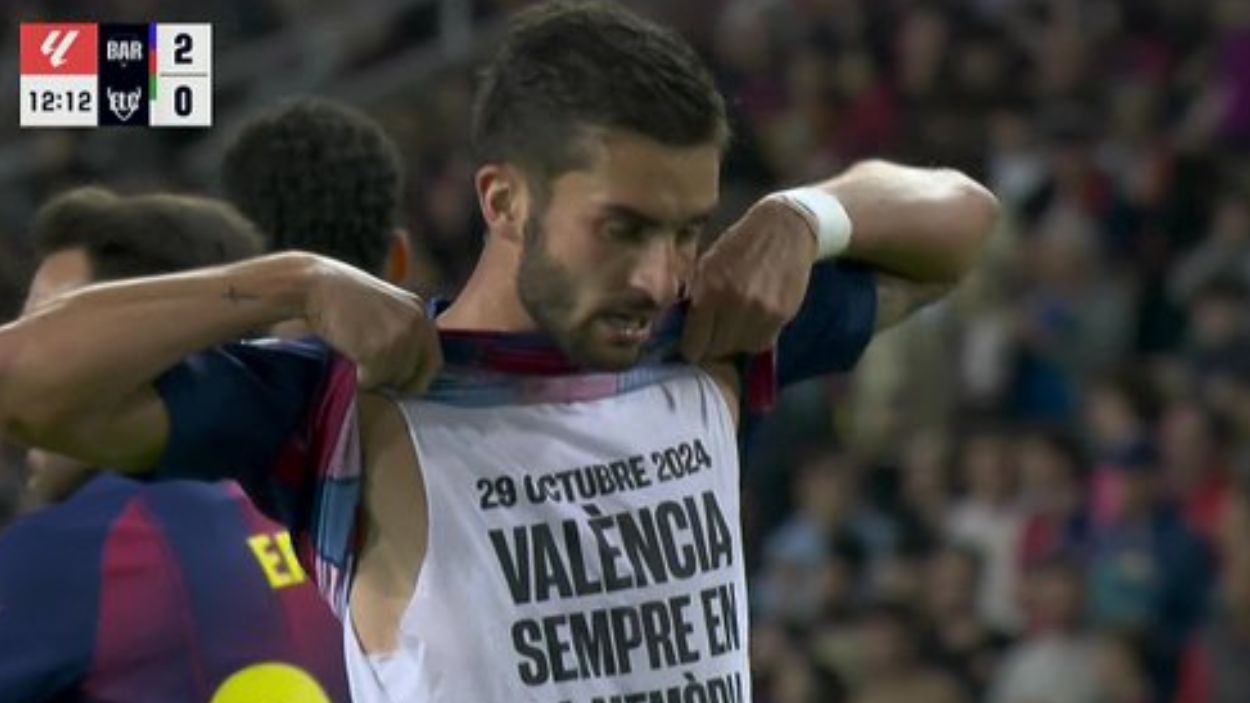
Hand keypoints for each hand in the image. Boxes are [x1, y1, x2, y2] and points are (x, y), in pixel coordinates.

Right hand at [304, 258, 441, 391]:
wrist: (316, 286)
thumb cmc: (343, 299)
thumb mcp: (386, 308)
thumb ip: (402, 332)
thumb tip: (409, 375)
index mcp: (420, 313)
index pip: (433, 362)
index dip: (416, 378)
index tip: (399, 386)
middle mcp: (417, 324)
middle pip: (413, 375)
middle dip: (391, 379)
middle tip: (367, 365)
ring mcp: (400, 336)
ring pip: (392, 380)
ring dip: (372, 376)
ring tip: (355, 353)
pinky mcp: (379, 349)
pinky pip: (373, 380)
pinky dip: (359, 378)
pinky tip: (348, 357)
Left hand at [681, 198, 817, 361]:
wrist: (784, 229)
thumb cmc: (739, 245)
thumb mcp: (706, 265)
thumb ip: (694, 298)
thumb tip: (680, 330)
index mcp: (710, 290)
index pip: (694, 343)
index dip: (690, 348)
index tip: (692, 345)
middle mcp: (735, 304)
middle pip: (716, 349)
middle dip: (711, 345)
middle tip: (713, 334)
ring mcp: (760, 312)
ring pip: (740, 349)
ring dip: (735, 342)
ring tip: (734, 324)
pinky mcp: (782, 315)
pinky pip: (762, 342)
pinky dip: (754, 338)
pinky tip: (752, 321)